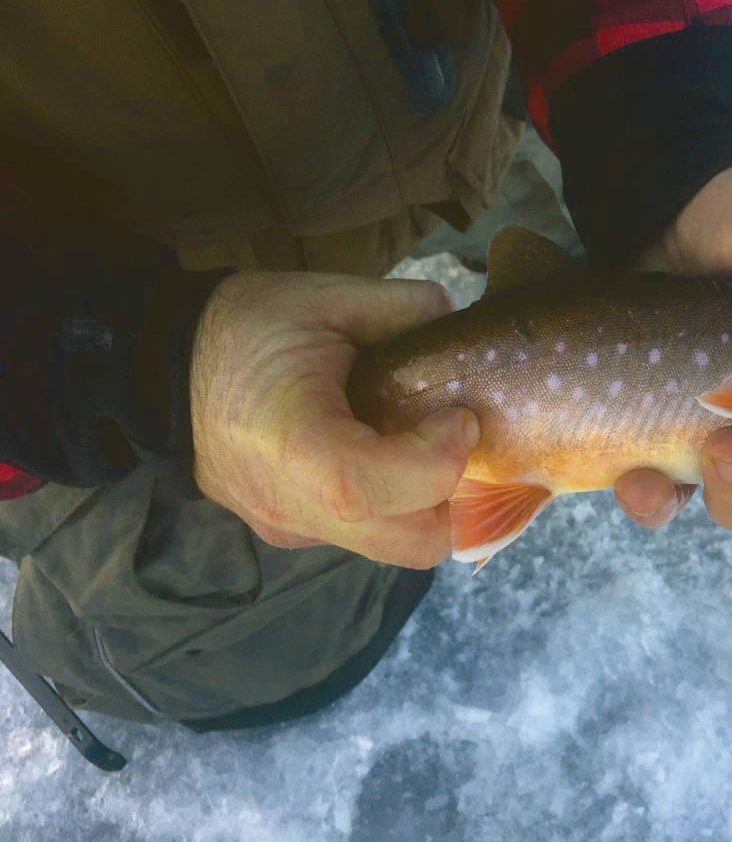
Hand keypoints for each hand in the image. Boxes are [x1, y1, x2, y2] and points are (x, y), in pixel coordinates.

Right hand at [191, 271, 478, 566]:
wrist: (159, 366)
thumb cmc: (243, 327)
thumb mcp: (325, 297)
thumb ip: (403, 308)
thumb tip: (455, 324)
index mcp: (292, 446)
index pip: (385, 488)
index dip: (443, 459)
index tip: (460, 415)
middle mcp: (290, 506)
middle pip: (412, 544)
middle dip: (459, 497)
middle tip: (460, 439)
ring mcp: (289, 528)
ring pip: (396, 546)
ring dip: (431, 503)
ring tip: (428, 443)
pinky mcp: (290, 534)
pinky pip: (365, 533)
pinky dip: (395, 504)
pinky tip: (388, 452)